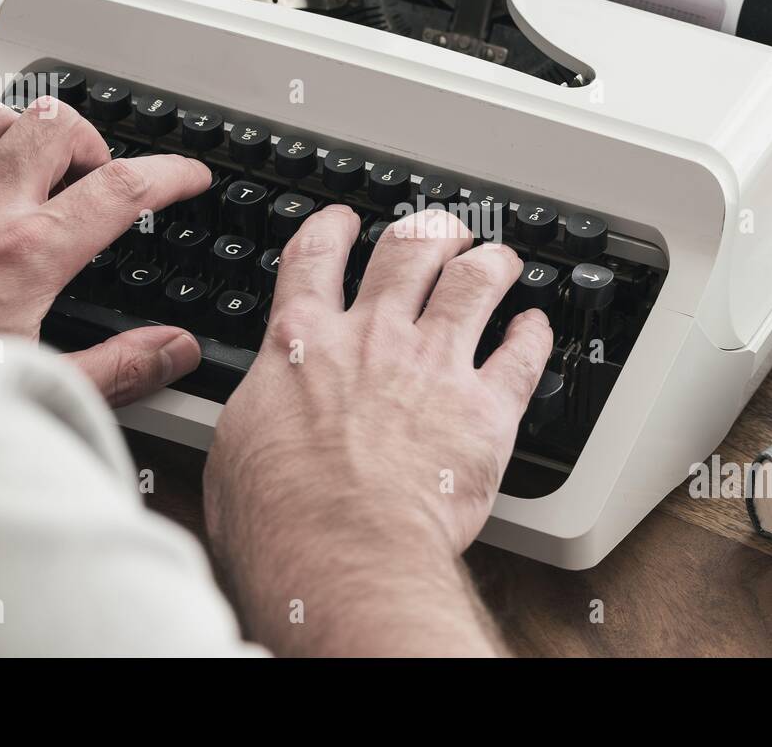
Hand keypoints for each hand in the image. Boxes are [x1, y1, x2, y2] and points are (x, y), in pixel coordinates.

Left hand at [0, 99, 211, 405]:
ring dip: (27, 131)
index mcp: (28, 255)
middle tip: (98, 176)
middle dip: (93, 142)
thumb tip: (176, 351)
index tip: (190, 176)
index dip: (171, 173)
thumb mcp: (33, 386)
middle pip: (58, 125)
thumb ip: (118, 367)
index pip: (122, 188)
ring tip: (38, 165)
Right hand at [205, 206, 551, 655]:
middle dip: (430, 231)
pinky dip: (534, 335)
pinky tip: (536, 328)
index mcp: (302, 343)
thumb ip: (261, 411)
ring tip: (499, 261)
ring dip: (490, 263)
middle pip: (408, 251)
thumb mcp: (235, 448)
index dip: (331, 229)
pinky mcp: (486, 408)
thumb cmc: (280, 517)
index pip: (314, 258)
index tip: (343, 222)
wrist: (341, 551)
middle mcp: (372, 338)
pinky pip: (523, 355)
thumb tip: (262, 418)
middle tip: (442, 231)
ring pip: (473, 282)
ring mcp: (434, 365)